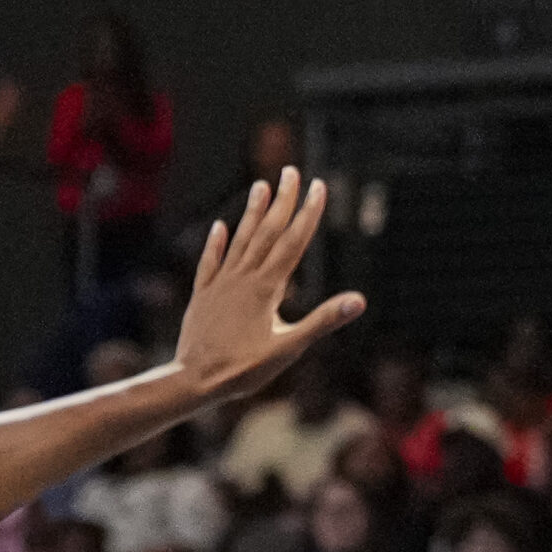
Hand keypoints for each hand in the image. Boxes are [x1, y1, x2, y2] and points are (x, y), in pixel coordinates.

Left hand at [175, 168, 364, 400]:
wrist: (193, 380)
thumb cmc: (243, 370)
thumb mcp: (289, 348)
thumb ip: (323, 321)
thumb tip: (358, 301)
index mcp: (266, 288)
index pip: (292, 241)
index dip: (308, 213)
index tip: (319, 186)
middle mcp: (243, 278)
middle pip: (266, 232)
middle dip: (283, 200)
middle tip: (291, 171)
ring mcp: (220, 284)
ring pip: (239, 240)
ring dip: (251, 212)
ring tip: (260, 185)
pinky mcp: (202, 296)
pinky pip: (210, 262)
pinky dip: (216, 243)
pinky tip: (219, 227)